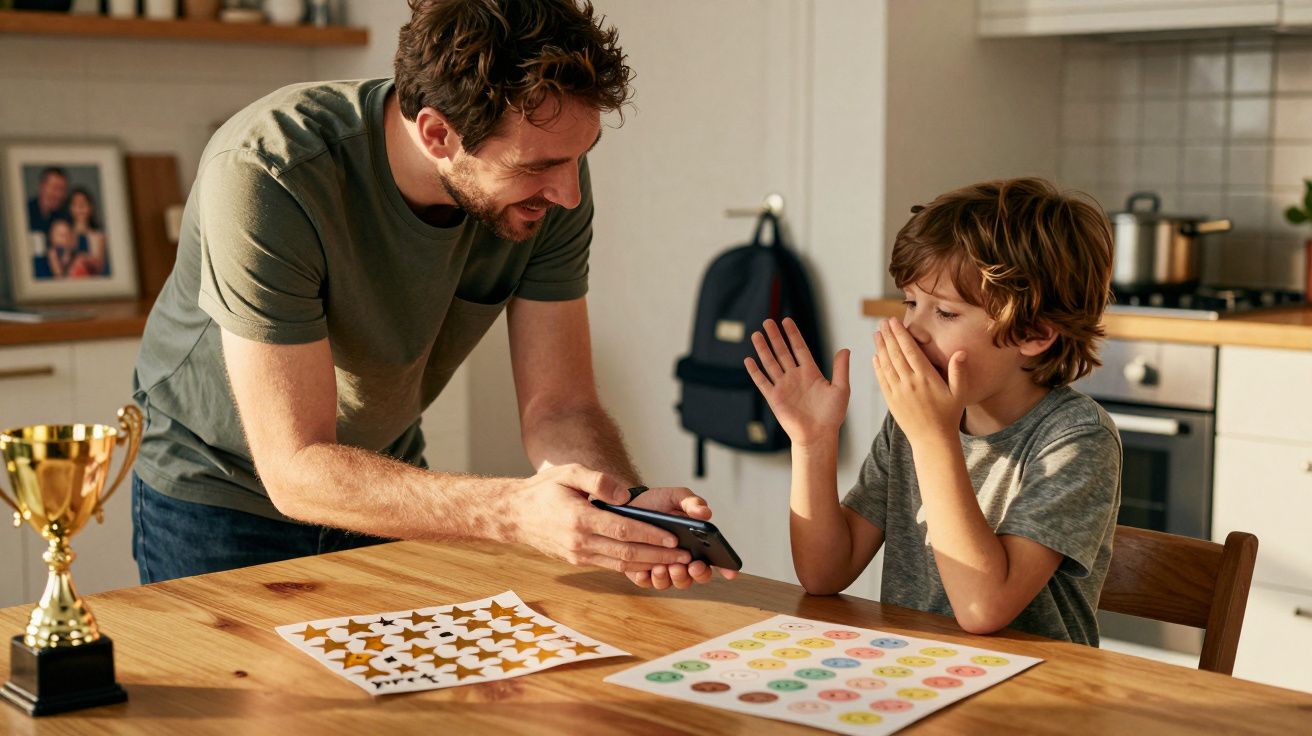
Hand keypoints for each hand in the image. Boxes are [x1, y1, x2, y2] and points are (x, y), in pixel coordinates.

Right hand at [501, 464, 692, 572]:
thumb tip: (624, 494)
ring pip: (621, 564)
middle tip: (686, 557)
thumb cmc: (544, 489)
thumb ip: (597, 480)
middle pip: (628, 552)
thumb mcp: (568, 472)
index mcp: (579, 519)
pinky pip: (611, 566)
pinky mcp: (579, 560)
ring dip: (651, 565)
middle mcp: (580, 541)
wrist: (515, 514)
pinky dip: (634, 567)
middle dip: (659, 556)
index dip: (651, 535)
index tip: (674, 538)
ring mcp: (579, 554)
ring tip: (676, 564)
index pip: (623, 530)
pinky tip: (652, 564)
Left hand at [622, 487, 739, 589]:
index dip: (726, 569)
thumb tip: (705, 513)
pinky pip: (647, 582)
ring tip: (663, 566)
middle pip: (695, 577)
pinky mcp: (642, 573)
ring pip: (672, 583)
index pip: (715, 560)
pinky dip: (647, 578)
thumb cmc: (656, 504)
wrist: (627, 506)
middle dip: (694, 574)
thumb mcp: (675, 497)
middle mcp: (682, 560)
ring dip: (670, 577)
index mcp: (696, 544)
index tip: (729, 571)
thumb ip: (691, 502)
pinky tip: (645, 570)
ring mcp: (663, 569)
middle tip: (688, 564)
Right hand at [744, 318, 850, 447]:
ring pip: (770, 363)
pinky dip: (755, 372)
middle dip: (775, 337)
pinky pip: (763, 382)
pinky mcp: (775, 398)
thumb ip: (840, 369)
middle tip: (768, 321)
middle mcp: (795, 377)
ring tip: (756, 334)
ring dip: (763, 349)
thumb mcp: (840, 388)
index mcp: (810, 373)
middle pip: (782, 352)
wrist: (818, 436)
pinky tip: (749, 360)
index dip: (793, 335)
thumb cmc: (832, 415)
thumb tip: (845, 349)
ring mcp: (783, 387)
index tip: (787, 321)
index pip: (799, 348)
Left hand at [873, 318, 965, 444]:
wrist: (932, 440)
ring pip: (886, 365)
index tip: (894, 321)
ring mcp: (898, 392)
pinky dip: (877, 367)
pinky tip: (875, 356)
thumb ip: (959, 372)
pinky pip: (882, 380)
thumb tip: (962, 352)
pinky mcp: (891, 401)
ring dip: (880, 348)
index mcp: (925, 378)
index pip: (909, 350)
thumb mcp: (959, 393)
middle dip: (888, 336)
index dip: (900, 334)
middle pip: (895, 354)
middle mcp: (909, 383)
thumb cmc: (949, 415)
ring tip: (876, 334)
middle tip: (882, 322)